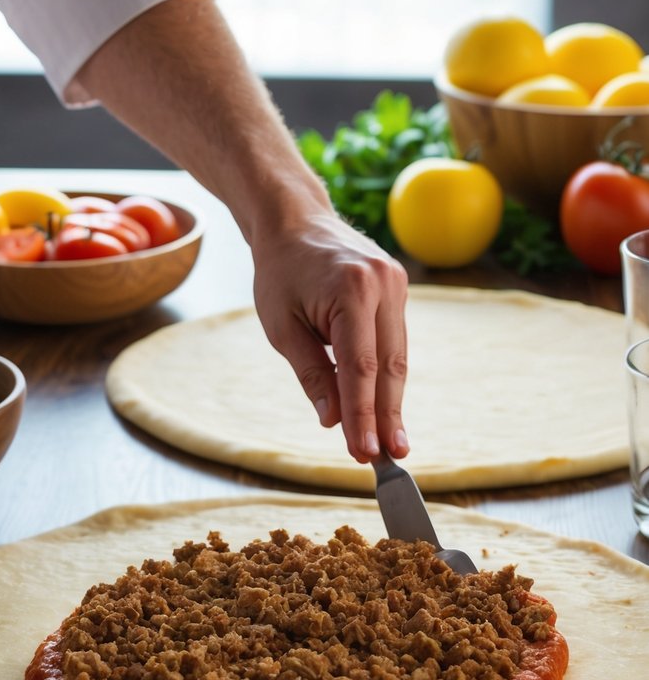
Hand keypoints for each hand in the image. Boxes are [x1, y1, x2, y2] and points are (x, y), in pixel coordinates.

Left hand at [251, 211, 408, 463]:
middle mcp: (383, 284)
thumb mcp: (282, 326)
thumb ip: (312, 373)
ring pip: (397, 356)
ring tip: (390, 442)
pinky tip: (384, 406)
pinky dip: (387, 374)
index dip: (363, 415)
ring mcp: (397, 283)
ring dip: (391, 401)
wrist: (294, 221)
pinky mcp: (399, 287)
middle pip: (389, 366)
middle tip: (388, 459)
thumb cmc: (280, 272)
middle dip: (386, 416)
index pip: (361, 367)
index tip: (364, 452)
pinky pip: (395, 340)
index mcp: (351, 291)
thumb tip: (335, 420)